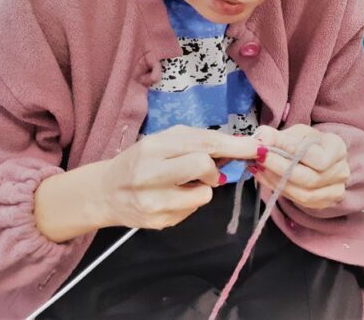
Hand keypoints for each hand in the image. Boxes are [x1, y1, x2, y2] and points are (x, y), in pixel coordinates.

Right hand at [97, 126, 259, 228]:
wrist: (106, 192)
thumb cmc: (140, 161)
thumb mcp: (162, 142)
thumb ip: (195, 141)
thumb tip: (236, 147)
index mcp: (153, 147)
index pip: (202, 143)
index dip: (234, 145)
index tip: (257, 147)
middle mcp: (150, 174)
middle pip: (203, 165)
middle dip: (212, 169)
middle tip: (206, 171)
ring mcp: (153, 201)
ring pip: (203, 195)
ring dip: (202, 189)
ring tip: (182, 185)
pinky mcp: (158, 222)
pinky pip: (192, 211)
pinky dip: (190, 203)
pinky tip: (172, 198)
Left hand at [252, 125, 349, 209]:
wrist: (315, 157)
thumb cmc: (307, 142)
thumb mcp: (294, 133)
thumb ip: (277, 136)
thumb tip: (260, 138)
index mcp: (338, 148)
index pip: (317, 158)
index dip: (290, 154)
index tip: (265, 149)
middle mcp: (342, 171)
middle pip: (309, 179)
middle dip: (279, 169)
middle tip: (258, 159)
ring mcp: (335, 190)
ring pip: (303, 194)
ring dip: (276, 182)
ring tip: (259, 168)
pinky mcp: (323, 203)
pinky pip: (299, 201)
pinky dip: (278, 190)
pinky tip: (265, 178)